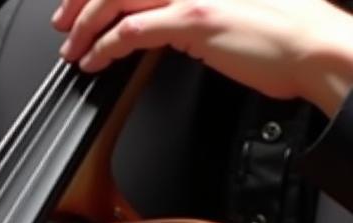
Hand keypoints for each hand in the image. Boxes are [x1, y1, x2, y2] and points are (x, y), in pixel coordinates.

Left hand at [52, 0, 352, 115]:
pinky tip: (94, 62)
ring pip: (116, 0)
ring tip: (73, 50)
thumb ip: (190, 7)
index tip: (79, 5)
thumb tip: (160, 22)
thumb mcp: (230, 6)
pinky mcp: (192, 21)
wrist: (314, 46)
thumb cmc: (282, 33)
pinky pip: (131, 31)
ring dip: (85, 27)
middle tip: (64, 26)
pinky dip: (104, 48)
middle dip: (81, 3)